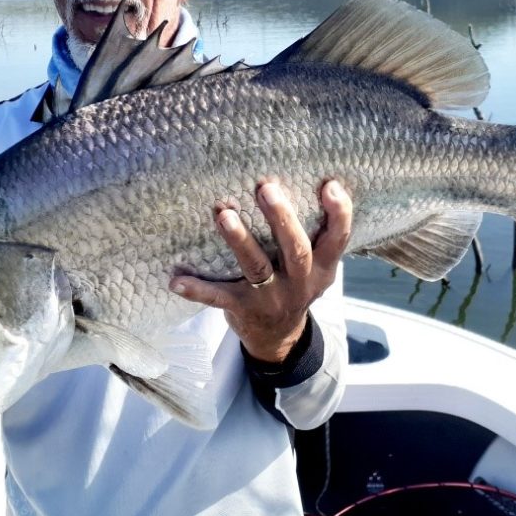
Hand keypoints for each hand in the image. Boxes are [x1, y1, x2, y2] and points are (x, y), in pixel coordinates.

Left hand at [171, 180, 351, 362]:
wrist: (279, 337)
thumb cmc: (294, 282)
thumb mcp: (316, 265)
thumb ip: (314, 232)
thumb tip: (308, 178)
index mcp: (321, 266)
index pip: (338, 238)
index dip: (340, 213)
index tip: (330, 185)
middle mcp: (299, 282)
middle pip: (296, 250)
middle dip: (282, 219)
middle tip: (266, 188)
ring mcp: (270, 297)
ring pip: (256, 267)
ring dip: (239, 240)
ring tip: (224, 215)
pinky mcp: (242, 308)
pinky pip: (218, 298)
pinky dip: (197, 290)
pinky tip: (176, 281)